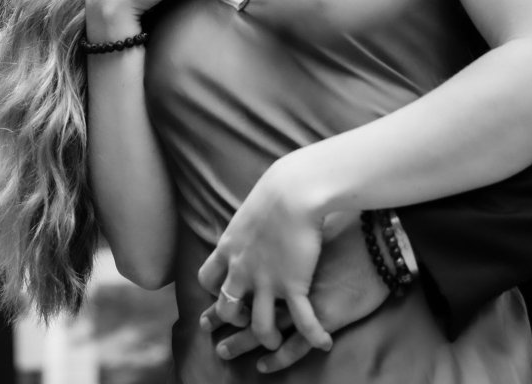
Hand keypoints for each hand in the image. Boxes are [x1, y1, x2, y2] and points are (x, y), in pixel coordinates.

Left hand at [196, 153, 332, 353]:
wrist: (296, 189)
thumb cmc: (280, 187)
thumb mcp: (253, 205)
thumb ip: (249, 220)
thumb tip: (253, 215)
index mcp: (230, 247)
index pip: (207, 278)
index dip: (215, 289)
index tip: (227, 290)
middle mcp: (242, 269)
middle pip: (226, 308)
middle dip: (236, 319)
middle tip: (248, 320)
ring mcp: (266, 281)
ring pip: (259, 326)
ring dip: (268, 338)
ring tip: (278, 341)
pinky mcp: (293, 285)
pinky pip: (302, 322)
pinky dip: (313, 336)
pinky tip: (323, 342)